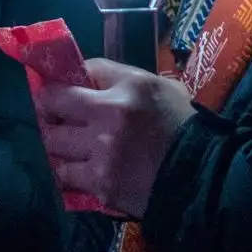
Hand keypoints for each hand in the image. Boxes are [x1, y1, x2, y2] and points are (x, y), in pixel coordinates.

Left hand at [36, 59, 195, 218]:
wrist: (201, 177)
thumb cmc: (183, 127)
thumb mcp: (163, 88)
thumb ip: (125, 80)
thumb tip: (88, 78)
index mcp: (130, 86)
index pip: (84, 68)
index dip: (68, 77)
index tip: (62, 85)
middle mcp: (109, 114)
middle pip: (54, 103)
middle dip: (49, 107)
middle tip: (54, 113)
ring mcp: (102, 151)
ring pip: (53, 141)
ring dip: (57, 141)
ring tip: (66, 144)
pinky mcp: (100, 183)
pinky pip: (66, 174)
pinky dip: (69, 171)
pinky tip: (79, 169)